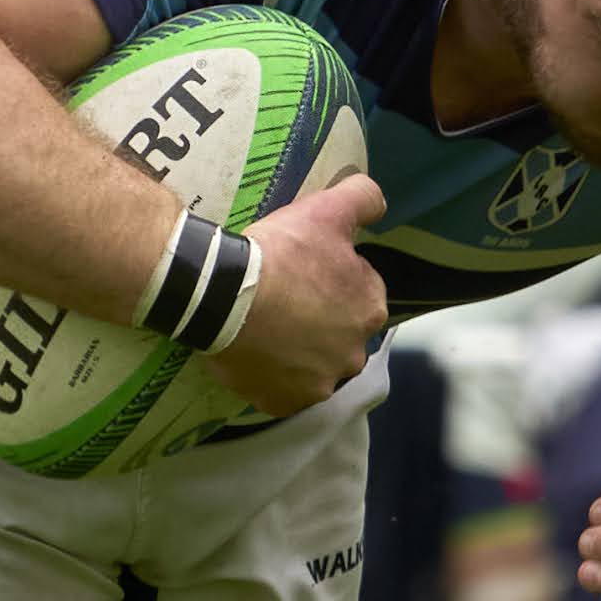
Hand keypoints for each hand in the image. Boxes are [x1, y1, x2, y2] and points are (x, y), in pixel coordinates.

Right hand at [217, 173, 388, 416]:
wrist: (222, 295)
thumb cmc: (281, 254)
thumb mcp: (326, 209)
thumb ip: (363, 198)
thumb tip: (378, 204)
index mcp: (371, 309)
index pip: (358, 291)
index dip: (331, 278)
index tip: (302, 269)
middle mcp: (354, 354)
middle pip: (339, 333)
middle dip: (319, 320)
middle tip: (283, 299)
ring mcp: (319, 384)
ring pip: (313, 364)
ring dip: (299, 351)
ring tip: (266, 328)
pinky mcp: (285, 402)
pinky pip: (283, 390)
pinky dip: (273, 377)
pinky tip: (256, 355)